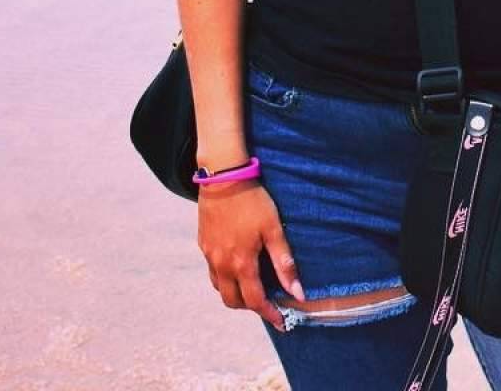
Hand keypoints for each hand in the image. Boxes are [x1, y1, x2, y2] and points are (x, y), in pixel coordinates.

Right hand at [197, 179, 305, 331]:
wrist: (223, 177)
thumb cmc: (253, 201)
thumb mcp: (274, 229)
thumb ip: (284, 263)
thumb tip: (297, 292)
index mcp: (241, 263)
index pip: (255, 301)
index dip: (269, 314)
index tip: (281, 322)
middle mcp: (221, 264)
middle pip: (233, 301)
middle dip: (250, 307)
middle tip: (267, 302)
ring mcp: (209, 255)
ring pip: (220, 288)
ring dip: (235, 294)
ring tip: (253, 286)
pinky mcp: (203, 244)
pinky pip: (212, 272)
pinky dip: (225, 278)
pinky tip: (236, 266)